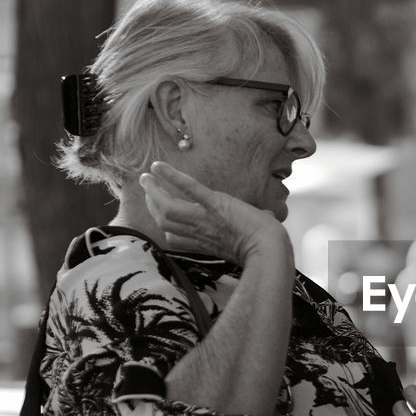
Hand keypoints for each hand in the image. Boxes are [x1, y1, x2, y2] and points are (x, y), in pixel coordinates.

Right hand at [140, 162, 288, 265]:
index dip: (164, 229)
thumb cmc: (266, 247)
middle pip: (164, 222)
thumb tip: (268, 216)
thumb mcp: (253, 241)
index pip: (174, 240)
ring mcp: (205, 218)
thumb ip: (254, 229)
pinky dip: (171, 177)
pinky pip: (188, 190)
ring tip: (145, 177)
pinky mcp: (215, 204)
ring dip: (153, 191)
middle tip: (147, 188)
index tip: (159, 215)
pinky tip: (157, 166)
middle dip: (151, 205)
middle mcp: (199, 232)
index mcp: (206, 244)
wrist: (270, 249)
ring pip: (166, 208)